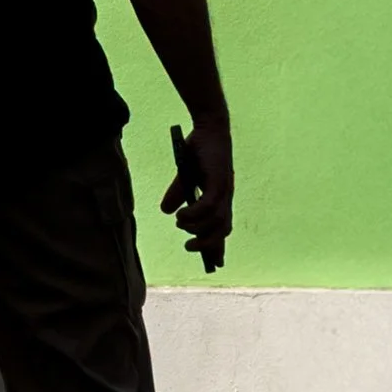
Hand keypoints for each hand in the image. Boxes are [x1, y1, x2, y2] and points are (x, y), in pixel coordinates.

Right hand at [161, 117, 232, 270]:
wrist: (208, 128)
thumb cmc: (199, 149)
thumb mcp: (184, 175)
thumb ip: (178, 193)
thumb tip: (165, 211)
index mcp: (220, 198)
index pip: (222, 227)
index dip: (219, 246)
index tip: (215, 264)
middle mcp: (225, 197)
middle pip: (223, 230)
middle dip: (209, 244)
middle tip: (189, 247)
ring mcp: (224, 190)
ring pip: (216, 221)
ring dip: (196, 227)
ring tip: (180, 223)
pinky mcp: (219, 182)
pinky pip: (210, 207)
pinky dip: (195, 214)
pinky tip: (181, 214)